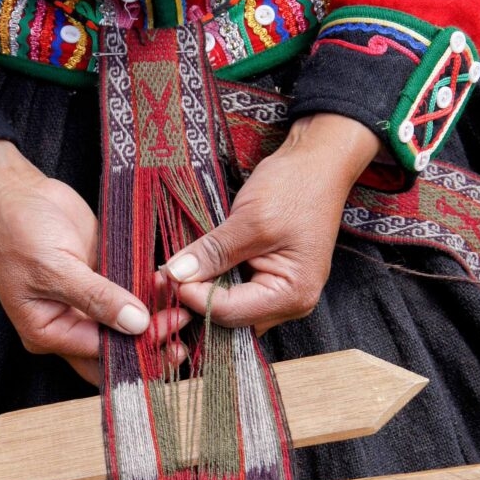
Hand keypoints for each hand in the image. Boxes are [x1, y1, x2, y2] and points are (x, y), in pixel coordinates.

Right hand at [0, 141, 186, 384]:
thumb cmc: (18, 231)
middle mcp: (69, 323)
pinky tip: (169, 284)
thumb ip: (96, 297)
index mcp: (47, 331)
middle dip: (150, 341)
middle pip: (115, 347)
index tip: (166, 331)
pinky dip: (149, 291)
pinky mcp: (102, 276)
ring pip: (127, 321)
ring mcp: (87, 300)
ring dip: (155, 316)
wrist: (14, 192)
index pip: (98, 354)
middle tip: (183, 323)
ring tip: (184, 304)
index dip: (134, 348)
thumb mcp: (55, 268)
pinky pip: (130, 291)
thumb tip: (136, 324)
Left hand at [161, 115, 381, 331]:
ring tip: (172, 275)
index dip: (194, 297)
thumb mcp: (250, 219)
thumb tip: (175, 275)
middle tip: (161, 280)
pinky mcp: (269, 278)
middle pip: (230, 318)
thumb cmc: (295, 187)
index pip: (230, 312)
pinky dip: (213, 282)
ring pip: (229, 308)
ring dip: (201, 293)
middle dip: (194, 302)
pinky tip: (192, 270)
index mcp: (293, 295)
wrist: (318, 162)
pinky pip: (235, 292)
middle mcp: (290, 303)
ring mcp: (281, 292)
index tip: (165, 276)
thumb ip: (213, 252)